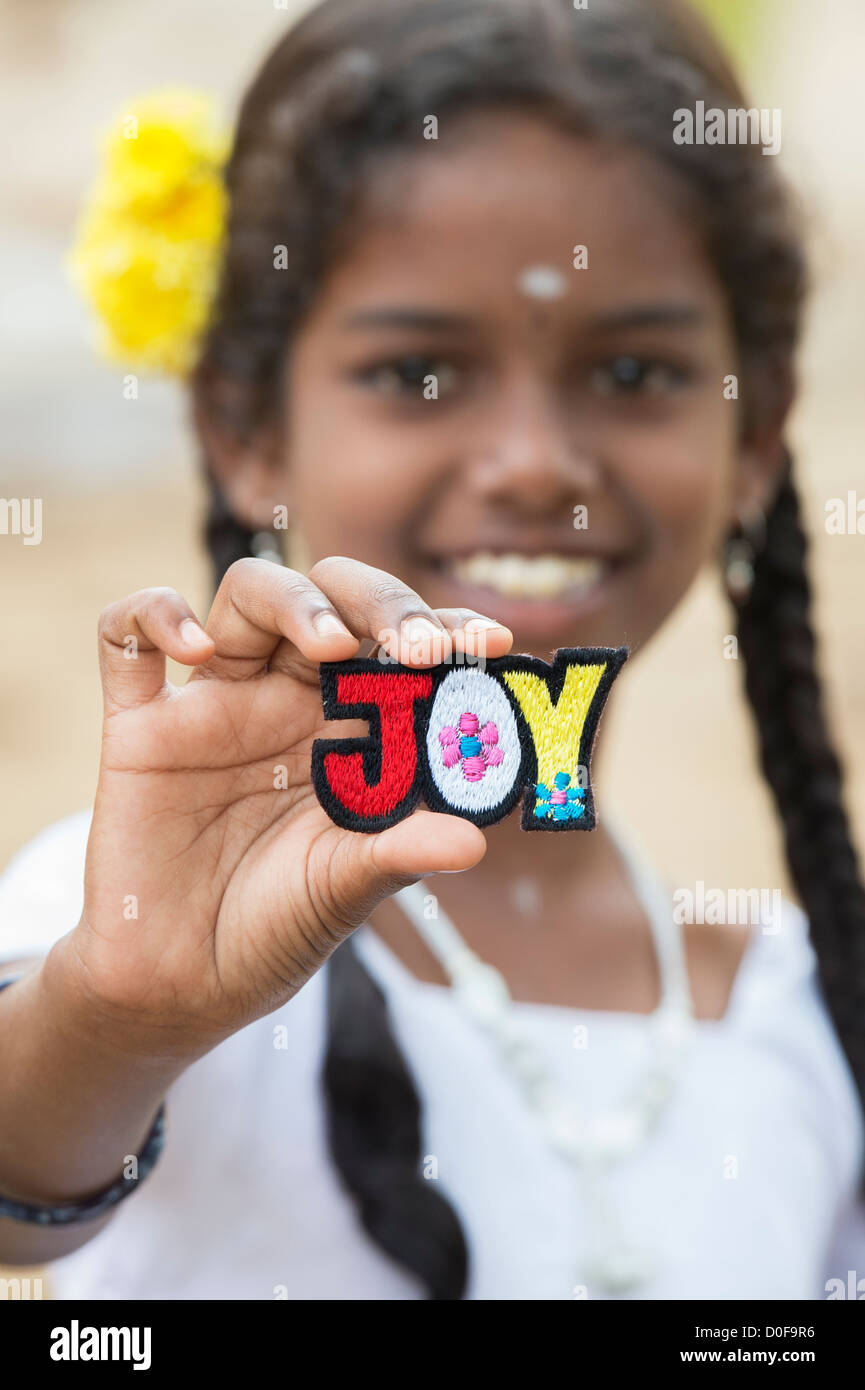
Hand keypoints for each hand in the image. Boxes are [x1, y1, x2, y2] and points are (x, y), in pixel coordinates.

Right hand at [69, 557, 511, 1056]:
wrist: (180, 985)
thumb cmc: (275, 928)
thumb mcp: (346, 891)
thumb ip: (401, 856)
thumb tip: (476, 840)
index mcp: (349, 727)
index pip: (402, 648)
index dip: (448, 631)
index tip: (494, 643)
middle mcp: (286, 700)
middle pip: (333, 600)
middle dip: (382, 604)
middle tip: (417, 646)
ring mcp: (213, 705)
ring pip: (248, 595)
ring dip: (293, 600)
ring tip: (330, 646)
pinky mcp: (139, 726)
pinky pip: (126, 639)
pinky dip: (157, 616)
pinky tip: (194, 650)